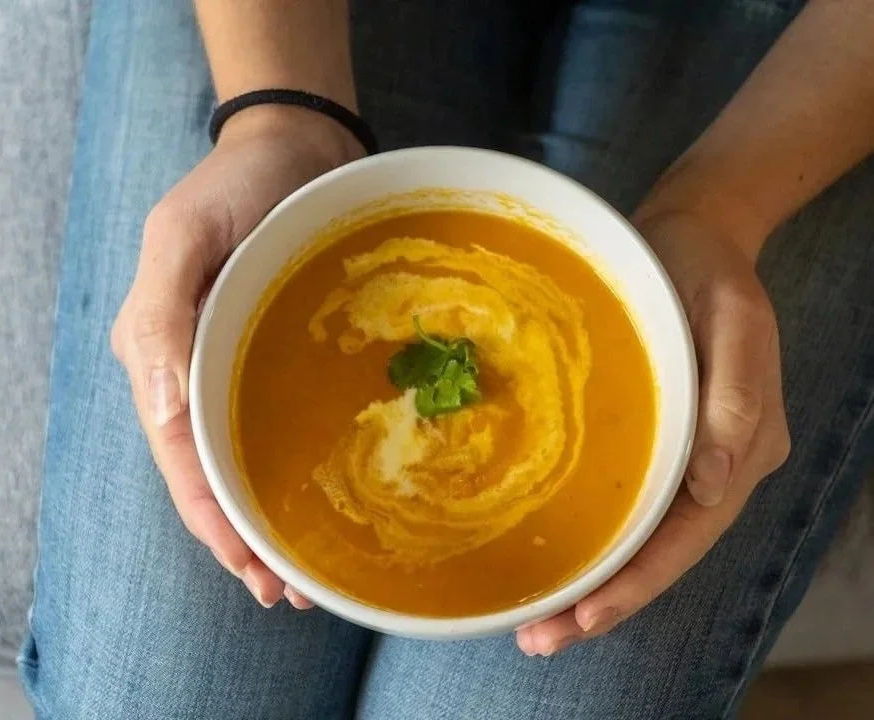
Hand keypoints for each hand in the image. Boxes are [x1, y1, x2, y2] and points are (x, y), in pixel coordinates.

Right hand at [111, 106, 362, 607]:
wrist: (296, 147)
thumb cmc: (236, 185)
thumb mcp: (180, 234)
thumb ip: (161, 319)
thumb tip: (159, 416)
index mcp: (163, 353)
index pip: (180, 457)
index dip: (212, 520)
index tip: (252, 572)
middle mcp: (198, 372)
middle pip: (214, 473)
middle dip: (245, 539)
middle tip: (291, 593)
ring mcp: (242, 367)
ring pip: (250, 459)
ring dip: (274, 517)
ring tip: (312, 572)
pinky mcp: (283, 356)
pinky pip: (287, 424)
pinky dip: (302, 469)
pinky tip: (334, 501)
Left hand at [517, 207, 790, 655]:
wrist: (690, 235)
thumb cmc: (711, 273)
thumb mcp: (736, 322)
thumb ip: (736, 402)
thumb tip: (715, 488)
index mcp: (741, 449)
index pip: (687, 537)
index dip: (637, 584)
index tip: (583, 619)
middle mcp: (709, 467)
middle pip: (656, 552)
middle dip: (602, 602)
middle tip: (539, 638)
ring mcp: (676, 456)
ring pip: (634, 536)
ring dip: (588, 581)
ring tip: (534, 620)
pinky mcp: (645, 438)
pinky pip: (617, 500)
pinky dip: (585, 535)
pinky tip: (546, 552)